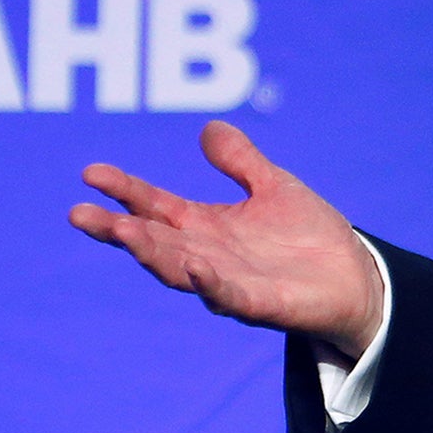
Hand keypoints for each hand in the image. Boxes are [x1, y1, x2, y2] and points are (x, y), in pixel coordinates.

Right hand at [70, 120, 383, 357]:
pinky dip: (211, 283)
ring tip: (122, 232)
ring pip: (179, 270)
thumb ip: (241, 162)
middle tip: (79, 213)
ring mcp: (230, 282)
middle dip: (118, 229)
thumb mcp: (273, 187)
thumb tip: (209, 127)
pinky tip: (197, 267)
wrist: (353, 277)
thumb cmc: (307, 235)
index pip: (154, 206)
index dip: (124, 190)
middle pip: (153, 242)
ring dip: (150, 253)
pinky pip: (230, 296)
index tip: (90, 173)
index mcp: (206, 226)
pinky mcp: (261, 304)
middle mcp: (208, 256)